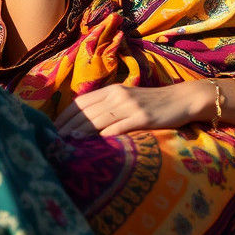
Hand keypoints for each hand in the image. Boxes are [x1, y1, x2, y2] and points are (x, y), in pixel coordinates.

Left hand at [54, 81, 211, 137]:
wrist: (182, 99)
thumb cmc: (153, 103)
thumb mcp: (127, 100)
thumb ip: (108, 108)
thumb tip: (84, 123)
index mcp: (112, 90)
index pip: (81, 102)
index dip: (65, 116)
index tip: (52, 129)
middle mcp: (118, 96)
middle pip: (86, 111)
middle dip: (68, 126)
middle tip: (53, 140)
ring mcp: (130, 106)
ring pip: (99, 119)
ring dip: (81, 131)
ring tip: (67, 142)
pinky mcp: (143, 118)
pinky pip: (120, 127)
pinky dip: (107, 135)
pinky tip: (97, 143)